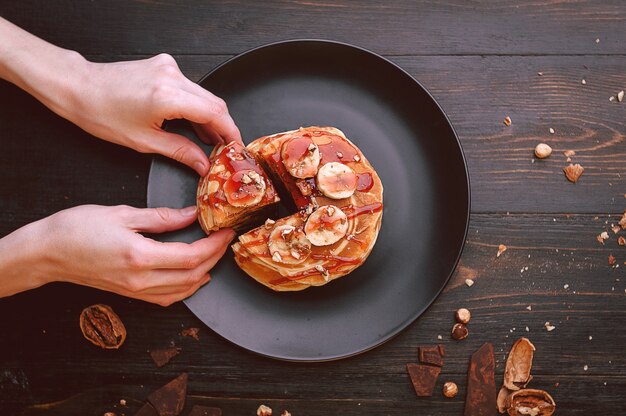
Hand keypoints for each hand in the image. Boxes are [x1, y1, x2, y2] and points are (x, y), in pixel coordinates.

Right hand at [0, 205, 234, 305]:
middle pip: (193, 275)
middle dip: (215, 257)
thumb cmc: (78, 229)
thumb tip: (191, 214)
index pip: (191, 256)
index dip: (214, 244)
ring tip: (214, 255)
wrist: (48, 252)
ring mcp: (135, 290)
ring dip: (204, 273)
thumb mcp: (123, 213)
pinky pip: (166, 298)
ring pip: (183, 290)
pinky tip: (193, 276)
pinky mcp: (130, 294)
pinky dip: (186, 288)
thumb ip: (162, 217)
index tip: (226, 231)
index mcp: (140, 256)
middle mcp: (140, 279)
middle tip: (224, 239)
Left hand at [71, 54, 241, 175]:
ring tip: (209, 140)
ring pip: (204, 95)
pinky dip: (196, 105)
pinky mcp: (164, 65)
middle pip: (214, 103)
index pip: (215, 113)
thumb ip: (180, 151)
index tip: (236, 146)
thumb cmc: (102, 113)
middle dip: (224, 126)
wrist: (79, 88)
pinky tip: (193, 122)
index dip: (231, 132)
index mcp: (167, 96)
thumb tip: (203, 164)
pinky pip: (190, 88)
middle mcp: (171, 77)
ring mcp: (168, 68)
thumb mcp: (144, 141)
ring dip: (210, 117)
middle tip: (225, 148)